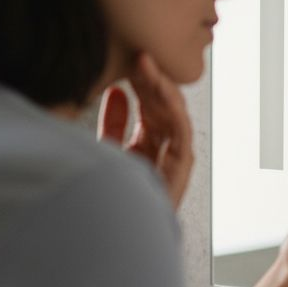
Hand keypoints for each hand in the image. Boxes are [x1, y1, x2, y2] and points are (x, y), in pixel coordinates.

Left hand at [98, 53, 193, 208]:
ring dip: (161, 86)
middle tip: (138, 50)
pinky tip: (162, 88)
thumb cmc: (107, 197)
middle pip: (161, 106)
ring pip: (173, 114)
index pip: (147, 105)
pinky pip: (182, 132)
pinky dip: (173, 108)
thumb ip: (113, 122)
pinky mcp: (181, 169)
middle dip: (150, 78)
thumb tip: (116, 92)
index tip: (128, 57)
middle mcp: (162, 151)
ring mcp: (173, 160)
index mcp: (145, 147)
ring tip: (146, 61)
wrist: (110, 236)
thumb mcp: (105, 150)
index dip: (139, 81)